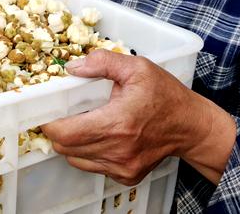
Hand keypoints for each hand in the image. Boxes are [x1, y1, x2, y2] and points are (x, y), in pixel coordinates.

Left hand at [41, 49, 235, 185]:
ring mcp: (122, 167)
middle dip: (57, 130)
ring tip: (83, 122)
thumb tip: (73, 67)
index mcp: (118, 122)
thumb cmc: (166, 96)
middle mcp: (118, 150)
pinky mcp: (126, 176)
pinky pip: (92, 166)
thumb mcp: (137, 68)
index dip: (49, 123)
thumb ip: (103, 62)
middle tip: (62, 113)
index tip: (47, 110)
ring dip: (71, 142)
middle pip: (65, 148)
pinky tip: (100, 135)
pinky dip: (87, 152)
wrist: (192, 127)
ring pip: (75, 159)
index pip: (66, 133)